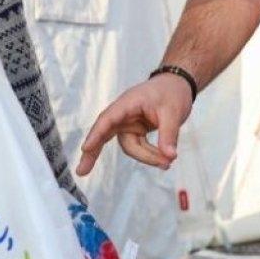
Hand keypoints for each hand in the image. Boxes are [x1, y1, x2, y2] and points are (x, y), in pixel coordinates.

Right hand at [76, 74, 193, 175]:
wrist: (178, 86)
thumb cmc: (172, 92)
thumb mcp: (173, 112)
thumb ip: (169, 135)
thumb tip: (169, 157)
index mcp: (128, 103)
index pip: (107, 119)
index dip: (96, 134)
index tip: (85, 148)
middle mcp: (123, 114)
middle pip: (105, 134)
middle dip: (93, 152)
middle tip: (81, 172)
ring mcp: (128, 124)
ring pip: (130, 147)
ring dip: (146, 156)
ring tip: (167, 161)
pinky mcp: (135, 131)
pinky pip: (138, 147)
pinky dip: (149, 155)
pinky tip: (163, 160)